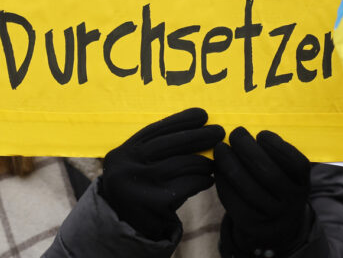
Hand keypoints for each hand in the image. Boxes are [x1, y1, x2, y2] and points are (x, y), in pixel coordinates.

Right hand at [100, 107, 224, 240]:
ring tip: (215, 161)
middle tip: (219, 132)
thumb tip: (198, 126)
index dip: (181, 120)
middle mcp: (125, 167)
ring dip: (203, 161)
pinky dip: (201, 180)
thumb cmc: (142, 190)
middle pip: (168, 143)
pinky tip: (208, 180)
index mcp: (123, 153)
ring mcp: (138, 186)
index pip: (155, 130)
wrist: (126, 229)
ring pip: (180, 164)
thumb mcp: (139, 166)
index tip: (203, 114)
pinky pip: (187, 185)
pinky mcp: (153, 205)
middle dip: (198, 135)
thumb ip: (158, 149)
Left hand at [214, 127, 311, 255]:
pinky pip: (234, 201)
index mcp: (302, 184)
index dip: (278, 147)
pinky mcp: (250, 224)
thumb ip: (275, 155)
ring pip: (249, 189)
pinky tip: (218, 167)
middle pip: (269, 174)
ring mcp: (270, 216)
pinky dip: (223, 182)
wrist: (274, 225)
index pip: (296, 164)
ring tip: (221, 148)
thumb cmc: (276, 186)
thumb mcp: (287, 173)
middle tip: (236, 133)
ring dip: (231, 164)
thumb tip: (248, 133)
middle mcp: (291, 202)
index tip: (261, 134)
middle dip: (248, 150)